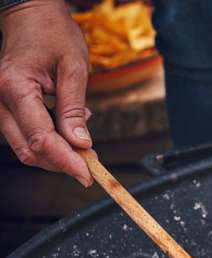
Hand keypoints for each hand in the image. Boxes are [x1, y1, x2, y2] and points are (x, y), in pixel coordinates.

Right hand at [0, 0, 91, 185]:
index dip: (66, 161)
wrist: (30, 14)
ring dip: (55, 152)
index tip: (87, 175)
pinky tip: (68, 125)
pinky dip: (48, 139)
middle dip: (61, 162)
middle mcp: (0, 99)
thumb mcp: (73, 67)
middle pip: (29, 149)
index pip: (41, 138)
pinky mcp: (6, 106)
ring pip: (24, 146)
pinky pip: (25, 133)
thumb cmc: (52, 32)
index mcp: (15, 88)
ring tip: (81, 135)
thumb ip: (74, 108)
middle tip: (90, 163)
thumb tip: (81, 144)